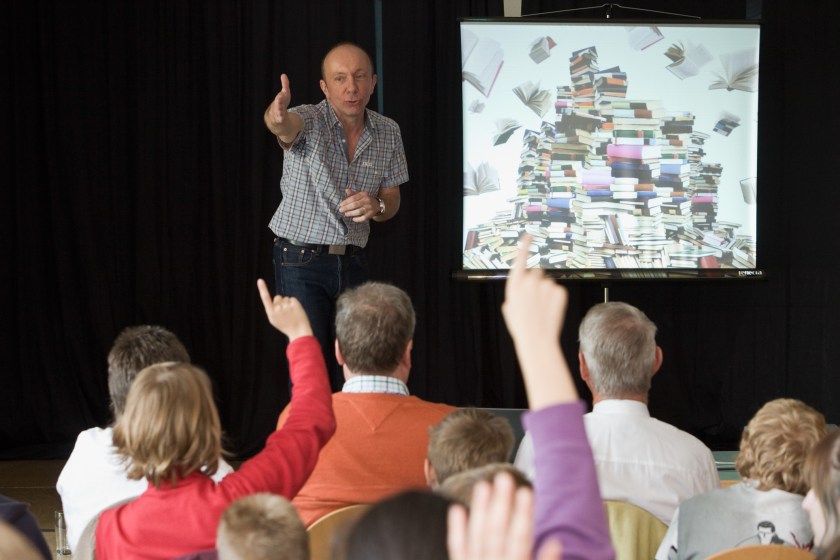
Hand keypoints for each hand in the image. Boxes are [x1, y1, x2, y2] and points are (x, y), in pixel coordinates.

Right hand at [256, 279, 312, 340]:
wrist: (298, 331)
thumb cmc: (285, 326)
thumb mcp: (275, 320)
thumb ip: (272, 309)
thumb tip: (275, 299)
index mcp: (271, 314)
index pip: (265, 298)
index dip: (262, 289)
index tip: (260, 280)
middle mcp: (278, 309)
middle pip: (277, 297)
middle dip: (281, 302)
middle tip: (285, 313)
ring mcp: (286, 306)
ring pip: (285, 298)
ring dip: (288, 304)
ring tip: (291, 314)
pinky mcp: (295, 304)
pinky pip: (292, 299)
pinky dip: (294, 303)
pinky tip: (295, 311)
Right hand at [264, 74, 295, 136]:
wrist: (275, 119)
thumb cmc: (281, 105)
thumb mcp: (284, 95)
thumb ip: (285, 86)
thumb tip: (283, 75)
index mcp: (278, 100)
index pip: (279, 97)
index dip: (281, 96)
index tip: (284, 92)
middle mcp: (276, 107)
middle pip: (277, 105)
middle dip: (278, 104)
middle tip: (279, 102)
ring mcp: (277, 114)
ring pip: (277, 113)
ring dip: (279, 113)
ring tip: (281, 113)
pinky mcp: (279, 121)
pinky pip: (279, 121)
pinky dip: (280, 120)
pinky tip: (282, 119)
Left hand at [339, 188, 377, 222]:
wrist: (377, 205)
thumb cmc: (365, 199)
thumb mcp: (360, 195)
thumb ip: (353, 193)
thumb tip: (346, 190)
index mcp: (363, 194)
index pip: (353, 198)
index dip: (346, 202)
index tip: (340, 205)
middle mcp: (367, 200)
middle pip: (355, 205)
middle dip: (347, 208)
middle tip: (341, 210)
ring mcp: (369, 208)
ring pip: (359, 211)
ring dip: (351, 213)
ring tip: (346, 214)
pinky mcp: (371, 214)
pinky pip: (363, 218)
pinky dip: (358, 219)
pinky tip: (353, 219)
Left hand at [447, 471, 562, 559]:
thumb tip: (556, 543)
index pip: (520, 542)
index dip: (522, 517)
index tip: (526, 491)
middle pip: (495, 535)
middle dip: (500, 505)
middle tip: (504, 477)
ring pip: (475, 539)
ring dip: (479, 511)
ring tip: (483, 485)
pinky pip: (458, 552)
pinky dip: (456, 531)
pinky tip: (457, 509)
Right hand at [501, 234, 576, 409]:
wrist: (537, 339)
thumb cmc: (521, 327)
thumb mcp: (510, 309)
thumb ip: (514, 294)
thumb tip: (520, 289)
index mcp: (515, 284)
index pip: (520, 258)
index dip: (525, 246)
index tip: (529, 235)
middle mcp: (530, 280)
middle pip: (537, 272)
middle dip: (537, 282)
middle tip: (535, 301)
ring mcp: (546, 285)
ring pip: (548, 283)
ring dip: (547, 293)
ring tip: (542, 310)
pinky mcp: (559, 291)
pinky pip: (558, 290)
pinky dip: (556, 299)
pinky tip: (551, 310)